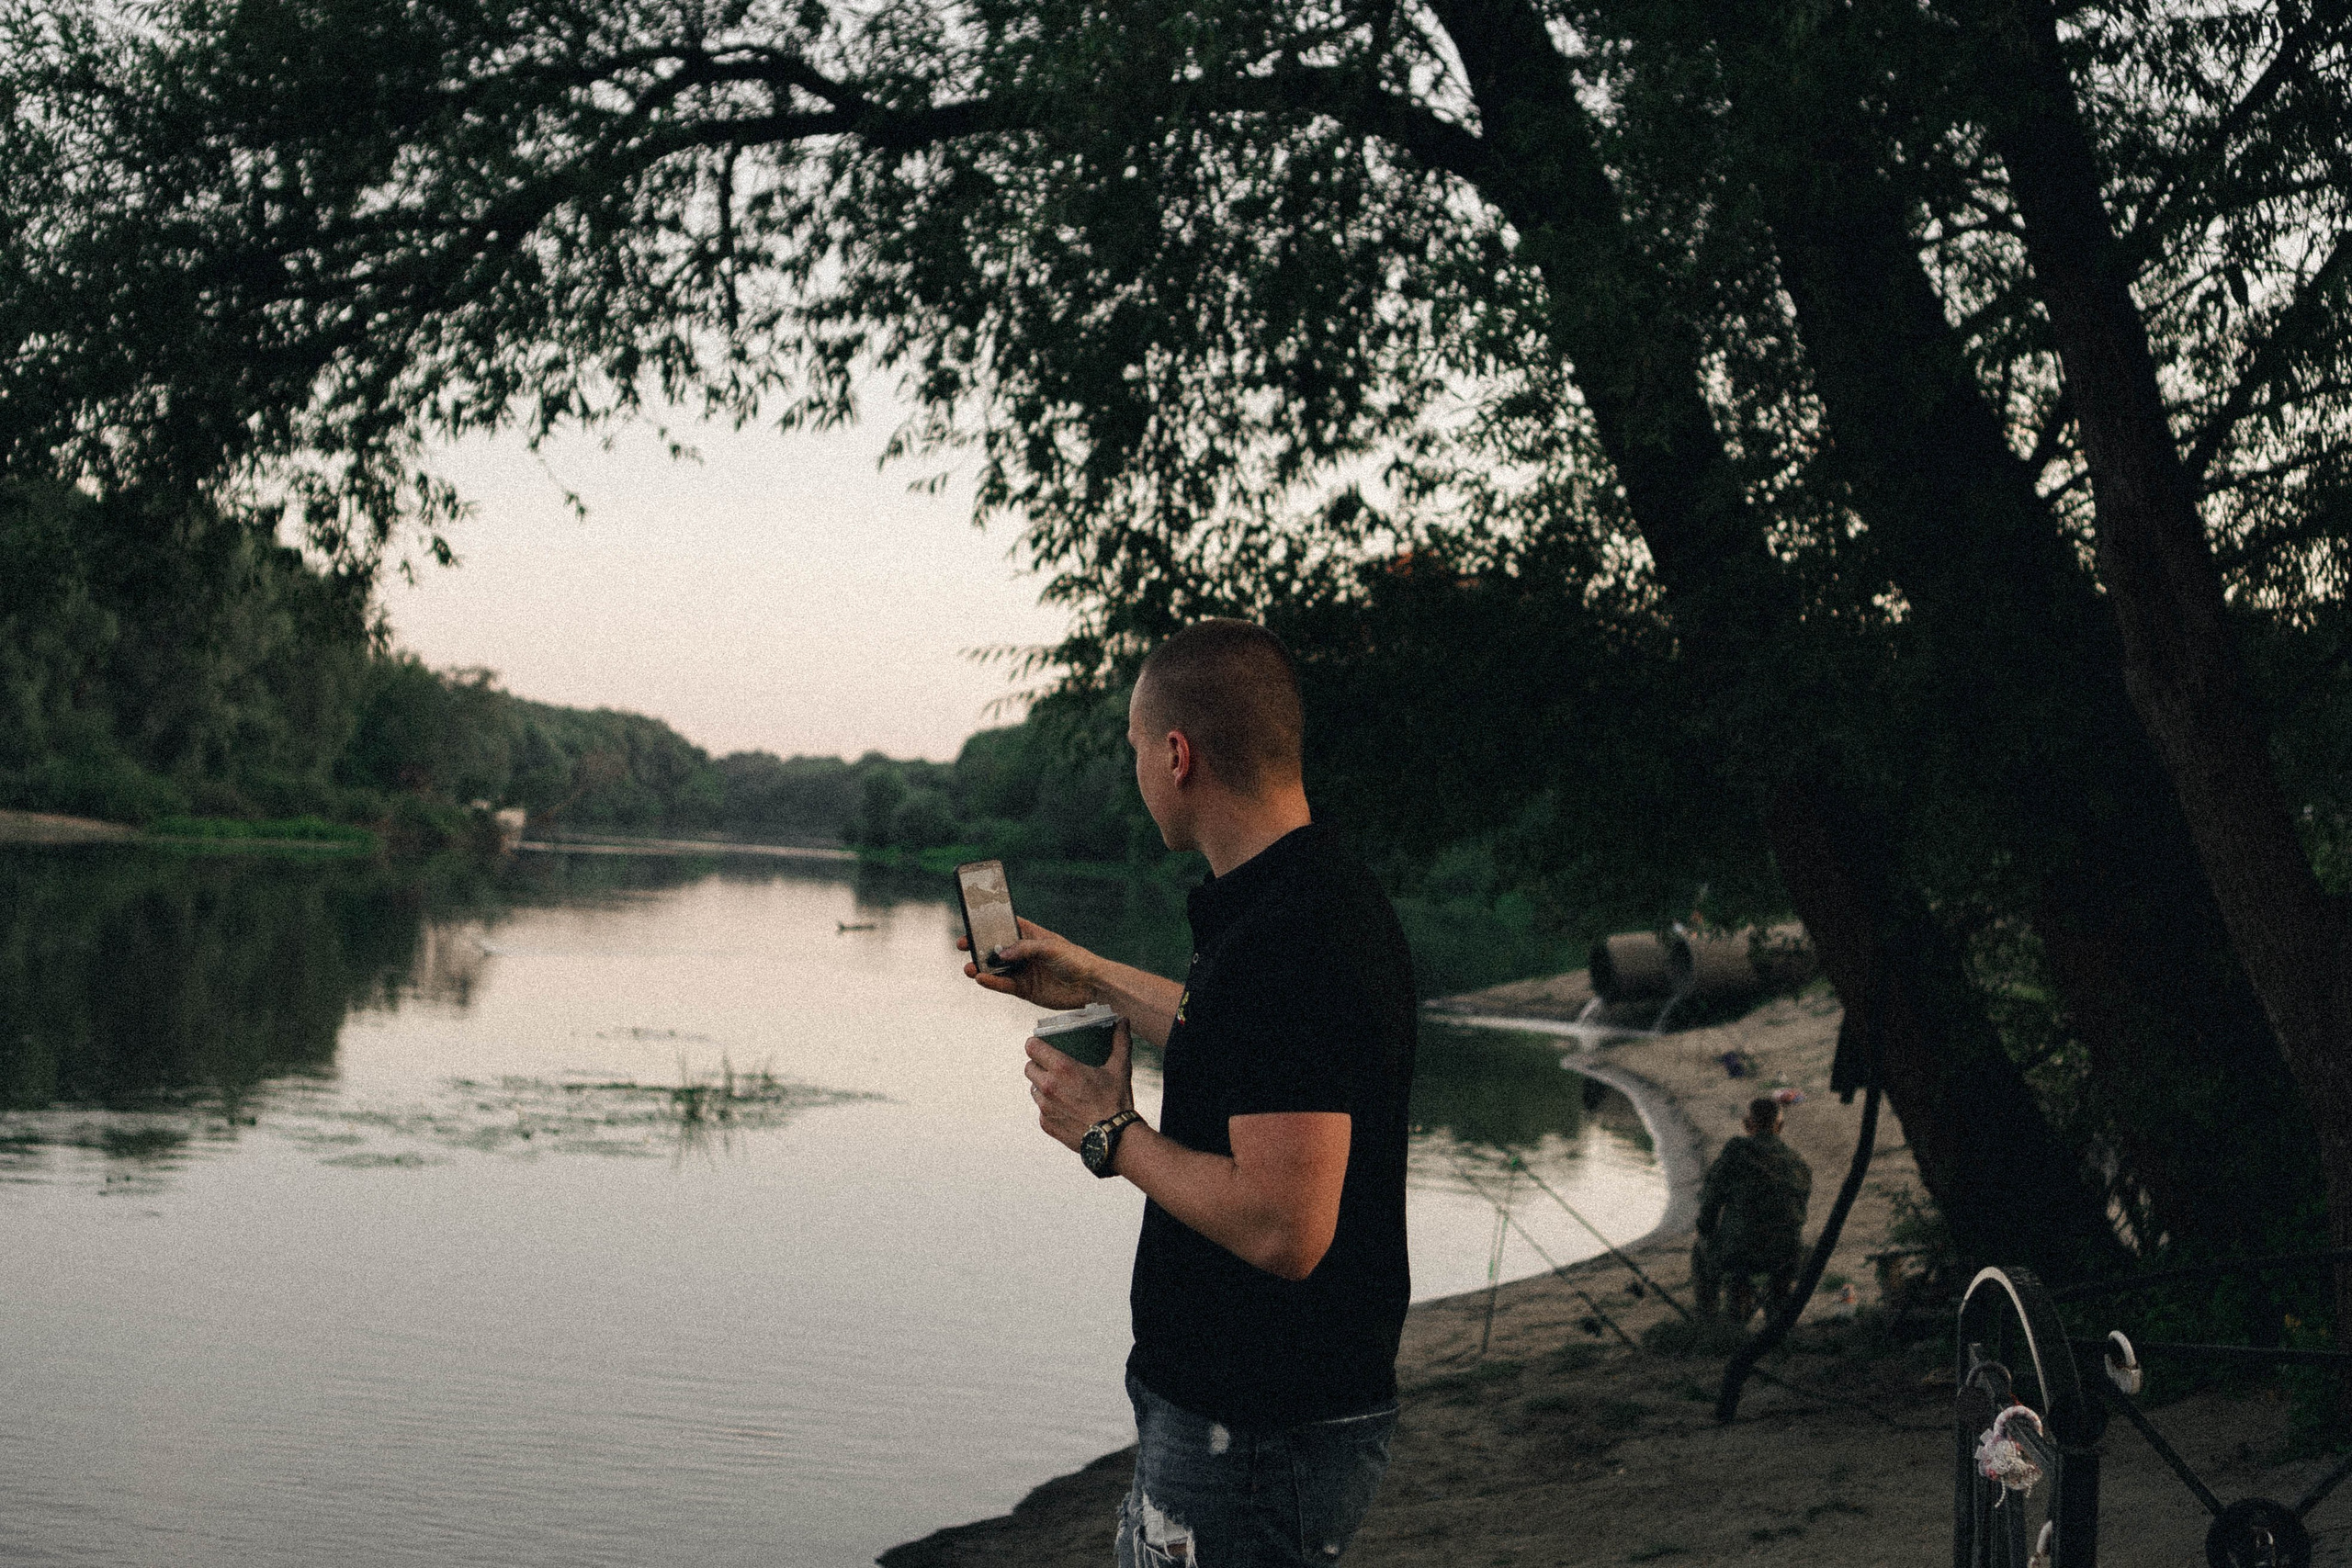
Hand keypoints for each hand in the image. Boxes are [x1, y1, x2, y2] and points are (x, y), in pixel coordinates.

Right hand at [959, 917, 1098, 1010]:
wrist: (1091, 985)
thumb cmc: (1076, 959)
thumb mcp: (1050, 947)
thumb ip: (1025, 949)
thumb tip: (1001, 953)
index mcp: (1032, 936)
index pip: (1006, 926)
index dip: (989, 924)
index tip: (971, 923)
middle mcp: (1025, 953)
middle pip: (996, 948)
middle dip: (978, 946)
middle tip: (963, 945)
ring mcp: (1024, 972)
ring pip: (997, 969)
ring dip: (981, 967)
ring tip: (969, 968)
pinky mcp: (1025, 990)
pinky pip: (1004, 985)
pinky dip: (992, 983)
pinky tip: (982, 979)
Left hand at [1024, 1018, 1134, 1151]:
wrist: (1115, 1138)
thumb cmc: (1117, 1101)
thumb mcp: (1120, 1067)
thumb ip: (1120, 1041)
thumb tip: (1123, 1020)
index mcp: (1062, 1068)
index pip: (1031, 1047)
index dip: (1034, 1044)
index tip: (1041, 1044)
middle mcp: (1049, 1086)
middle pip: (1029, 1068)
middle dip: (1037, 1064)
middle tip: (1051, 1065)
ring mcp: (1045, 1107)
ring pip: (1033, 1089)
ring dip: (1042, 1085)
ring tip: (1057, 1086)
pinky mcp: (1046, 1124)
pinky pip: (1041, 1110)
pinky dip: (1049, 1107)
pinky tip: (1063, 1106)